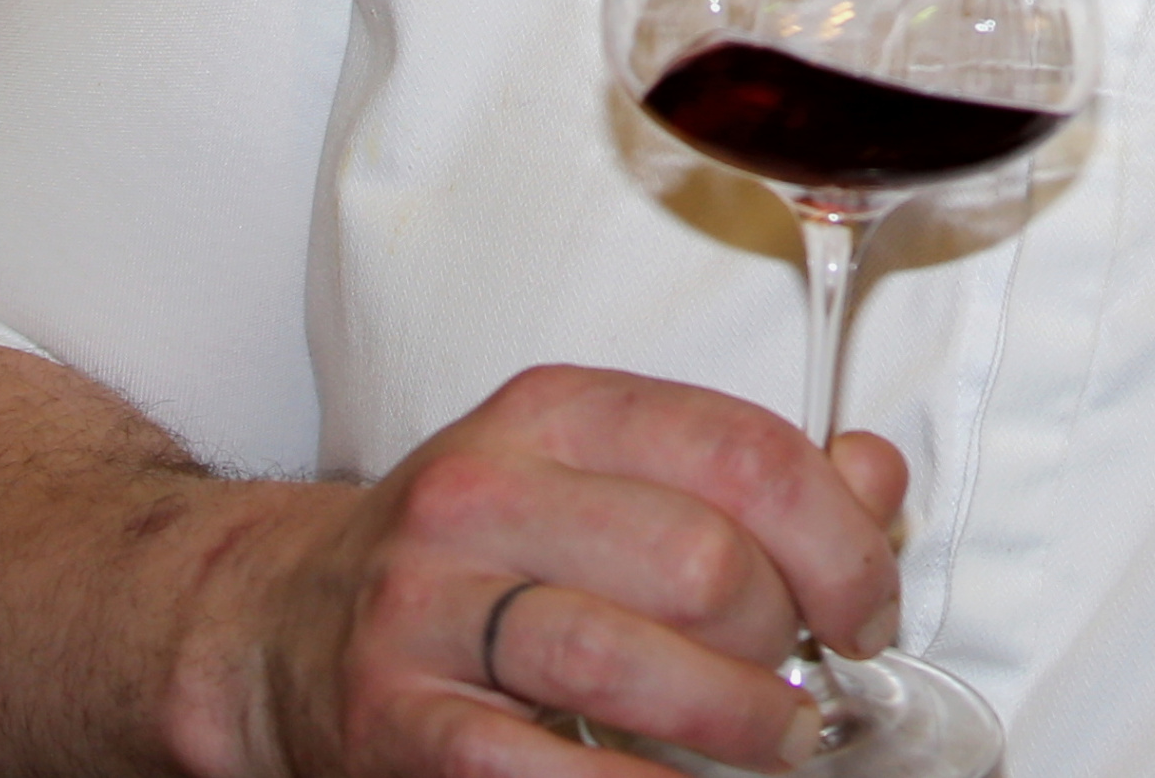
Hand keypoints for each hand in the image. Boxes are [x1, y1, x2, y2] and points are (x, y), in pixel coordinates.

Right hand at [229, 366, 910, 775]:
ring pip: (624, 666)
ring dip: (735, 724)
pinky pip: (543, 773)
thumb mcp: (597, 471)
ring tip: (777, 743)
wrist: (278, 623)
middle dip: (786, 639)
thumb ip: (741, 472)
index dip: (841, 541)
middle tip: (807, 680)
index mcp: (551, 414)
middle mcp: (480, 495)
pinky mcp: (396, 725)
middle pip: (699, 562)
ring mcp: (425, 612)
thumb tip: (876, 480)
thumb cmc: (471, 553)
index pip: (742, 452)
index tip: (870, 607)